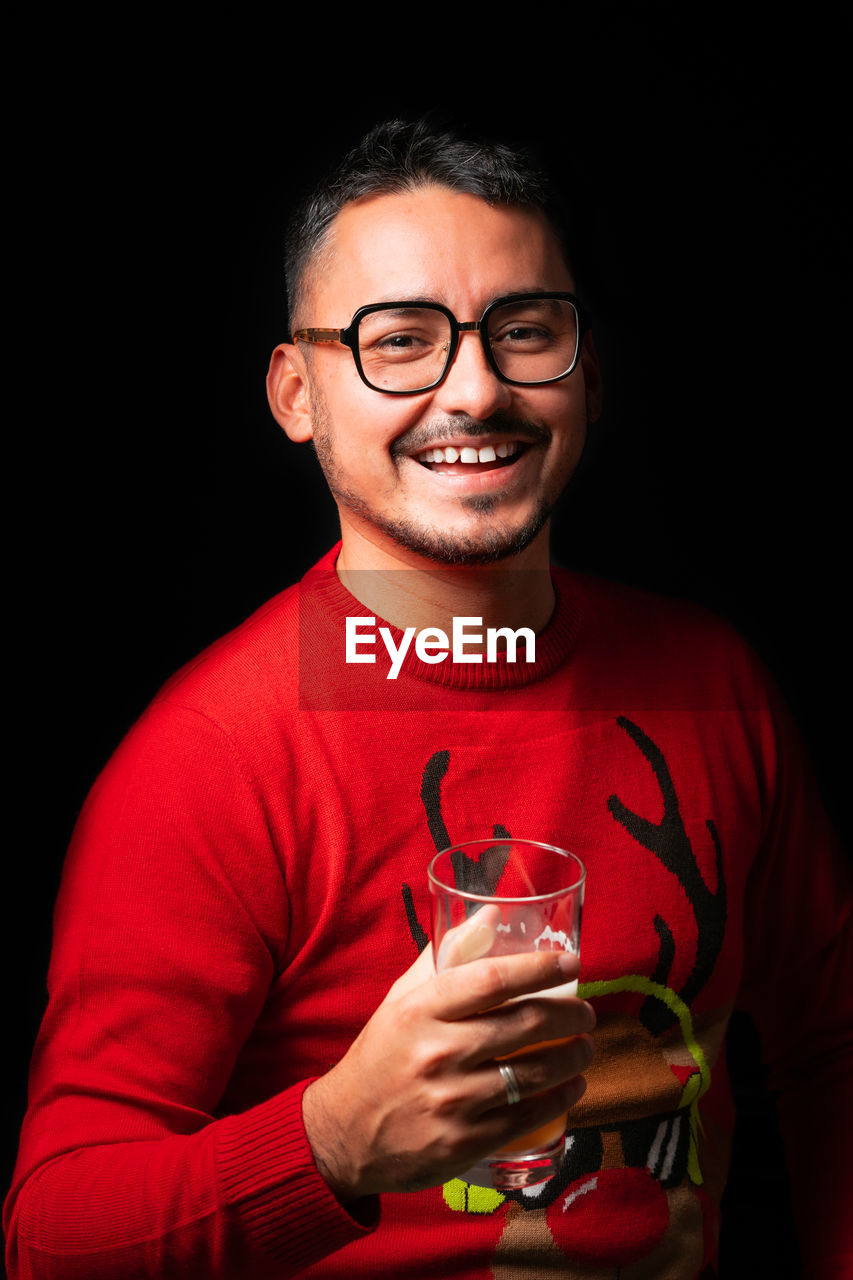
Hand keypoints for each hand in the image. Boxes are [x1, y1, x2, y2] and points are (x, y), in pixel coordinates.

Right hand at [302, 942, 594, 1201]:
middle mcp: (437, 1051)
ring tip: (586, 1047)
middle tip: (587, 1012)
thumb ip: (448, 956)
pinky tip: (572, 1087)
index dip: (539, 969)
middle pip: (524, 1024)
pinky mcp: (463, 1142)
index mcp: (421, 1009)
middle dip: (570, 1015)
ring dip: (574, 1058)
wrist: (345, 1132)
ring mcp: (451, 1100)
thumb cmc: (382, 1055)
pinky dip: (560, 1099)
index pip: (491, 979)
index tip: (571, 964)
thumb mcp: (403, 999)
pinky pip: (526, 1116)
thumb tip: (492, 915)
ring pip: (534, 1072)